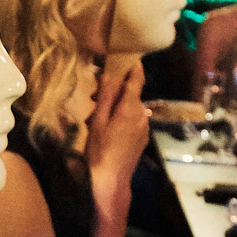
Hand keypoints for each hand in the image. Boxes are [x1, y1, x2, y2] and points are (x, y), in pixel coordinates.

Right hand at [85, 57, 149, 199]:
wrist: (111, 181)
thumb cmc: (100, 150)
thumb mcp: (98, 120)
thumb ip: (107, 95)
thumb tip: (112, 71)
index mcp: (130, 107)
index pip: (137, 78)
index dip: (132, 65)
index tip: (123, 56)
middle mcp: (142, 114)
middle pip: (131, 92)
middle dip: (115, 89)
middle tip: (93, 95)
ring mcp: (144, 126)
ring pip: (131, 106)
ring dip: (116, 104)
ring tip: (96, 115)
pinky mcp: (142, 137)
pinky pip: (133, 119)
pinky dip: (121, 117)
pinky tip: (107, 128)